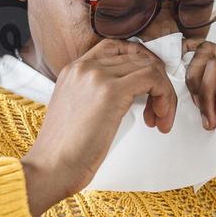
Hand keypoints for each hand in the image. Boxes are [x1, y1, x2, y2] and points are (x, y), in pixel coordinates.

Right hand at [19, 40, 177, 216]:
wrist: (50, 168)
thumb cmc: (64, 152)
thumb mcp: (77, 111)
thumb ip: (96, 95)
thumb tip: (129, 95)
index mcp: (73, 69)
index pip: (116, 47)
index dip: (140, 64)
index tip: (149, 89)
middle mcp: (84, 67)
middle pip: (137, 58)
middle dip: (156, 84)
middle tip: (157, 114)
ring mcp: (97, 76)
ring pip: (149, 68)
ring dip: (164, 94)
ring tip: (159, 120)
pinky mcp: (112, 91)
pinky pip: (153, 79)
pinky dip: (165, 97)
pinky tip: (159, 120)